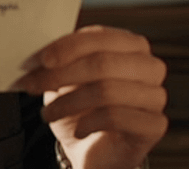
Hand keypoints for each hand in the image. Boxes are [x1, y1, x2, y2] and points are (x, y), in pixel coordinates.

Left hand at [14, 25, 167, 168]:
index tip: (42, 60)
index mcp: (131, 45)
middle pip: (103, 63)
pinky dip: (88, 123)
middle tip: (32, 85)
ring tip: (48, 113)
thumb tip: (39, 53)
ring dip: (68, 102)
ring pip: (107, 91)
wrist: (93, 151)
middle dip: (62, 74)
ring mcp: (155, 96)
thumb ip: (60, 59)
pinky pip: (116, 117)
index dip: (68, 46)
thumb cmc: (81, 109)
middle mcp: (149, 66)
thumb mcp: (66, 78)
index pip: (100, 37)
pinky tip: (78, 130)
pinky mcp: (155, 125)